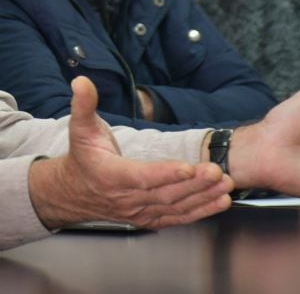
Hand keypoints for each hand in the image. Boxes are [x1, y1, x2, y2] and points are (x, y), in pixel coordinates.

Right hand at [28, 77, 232, 229]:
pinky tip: (219, 201)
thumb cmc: (83, 157)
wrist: (75, 192)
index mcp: (110, 175)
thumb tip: (81, 81)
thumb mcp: (80, 128)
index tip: (187, 166)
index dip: (165, 173)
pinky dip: (201, 211)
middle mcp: (126, 198)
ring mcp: (139, 211)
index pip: (141, 176)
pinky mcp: (149, 218)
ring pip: (175, 206)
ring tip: (225, 184)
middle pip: (165, 193)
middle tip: (217, 171)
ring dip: (203, 197)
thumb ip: (83, 105)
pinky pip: (177, 217)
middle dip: (194, 183)